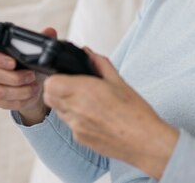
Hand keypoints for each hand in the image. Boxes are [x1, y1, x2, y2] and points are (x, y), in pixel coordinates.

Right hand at [0, 27, 54, 124]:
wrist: (33, 83)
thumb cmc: (30, 62)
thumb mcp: (36, 50)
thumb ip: (42, 39)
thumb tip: (50, 31)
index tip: (13, 61)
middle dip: (14, 77)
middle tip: (32, 75)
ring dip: (20, 90)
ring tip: (35, 87)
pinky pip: (4, 103)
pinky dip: (21, 100)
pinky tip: (32, 95)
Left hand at [43, 48, 179, 179]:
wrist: (145, 141)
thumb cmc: (136, 113)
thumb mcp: (120, 81)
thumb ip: (100, 64)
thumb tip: (88, 53)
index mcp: (85, 91)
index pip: (51, 83)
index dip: (57, 77)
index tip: (67, 75)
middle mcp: (77, 110)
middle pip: (49, 97)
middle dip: (57, 89)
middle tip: (74, 86)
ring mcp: (76, 127)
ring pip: (58, 111)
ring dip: (65, 103)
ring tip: (88, 102)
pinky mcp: (80, 139)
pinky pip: (70, 124)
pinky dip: (77, 118)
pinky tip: (95, 116)